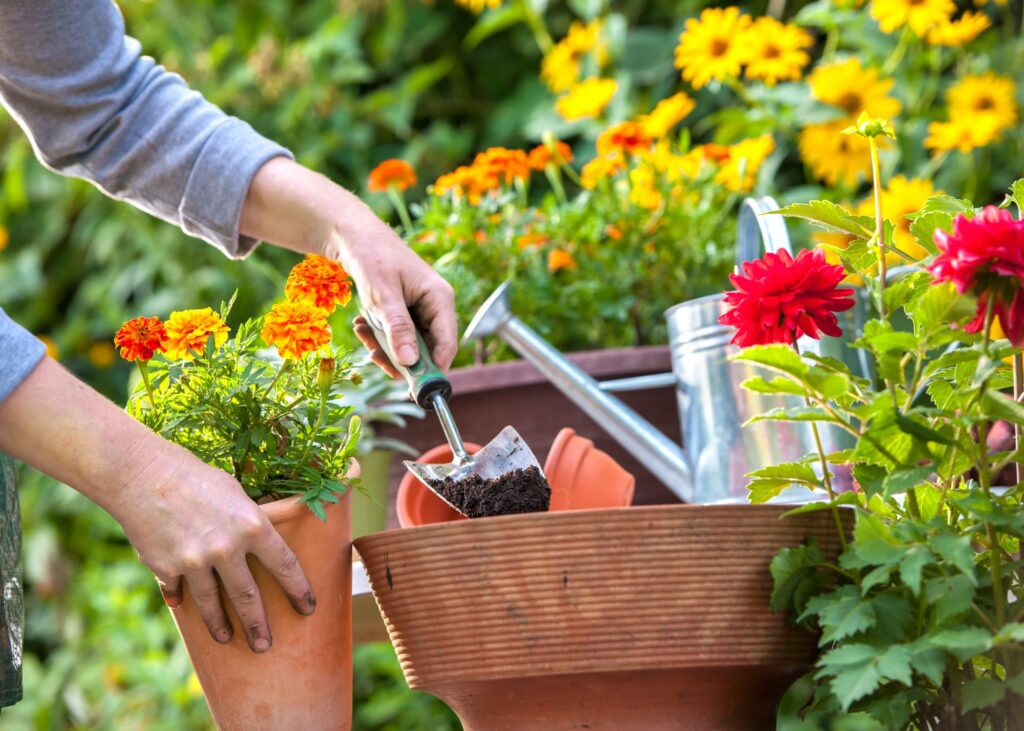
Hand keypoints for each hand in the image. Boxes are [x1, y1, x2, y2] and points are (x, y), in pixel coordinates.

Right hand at [119, 447, 315, 651]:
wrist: (144, 475)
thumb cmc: (195, 477)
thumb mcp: (235, 493)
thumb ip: (248, 522)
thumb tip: (260, 544)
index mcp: (253, 526)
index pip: (285, 566)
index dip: (298, 590)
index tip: (307, 607)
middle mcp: (227, 548)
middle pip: (248, 597)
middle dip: (259, 626)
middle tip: (265, 645)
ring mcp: (196, 562)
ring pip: (212, 604)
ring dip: (220, 626)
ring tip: (227, 638)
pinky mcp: (167, 569)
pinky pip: (178, 592)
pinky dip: (180, 599)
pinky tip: (182, 607)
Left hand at [239, 158, 457, 374]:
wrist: (354, 235)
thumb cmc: (372, 258)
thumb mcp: (383, 297)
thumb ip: (399, 329)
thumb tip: (411, 362)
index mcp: (440, 298)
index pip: (447, 344)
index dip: (433, 369)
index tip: (412, 389)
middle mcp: (435, 306)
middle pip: (427, 349)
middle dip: (400, 357)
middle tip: (374, 357)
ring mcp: (421, 309)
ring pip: (409, 345)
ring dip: (385, 346)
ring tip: (364, 333)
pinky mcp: (406, 311)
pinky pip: (397, 335)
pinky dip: (379, 336)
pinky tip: (363, 325)